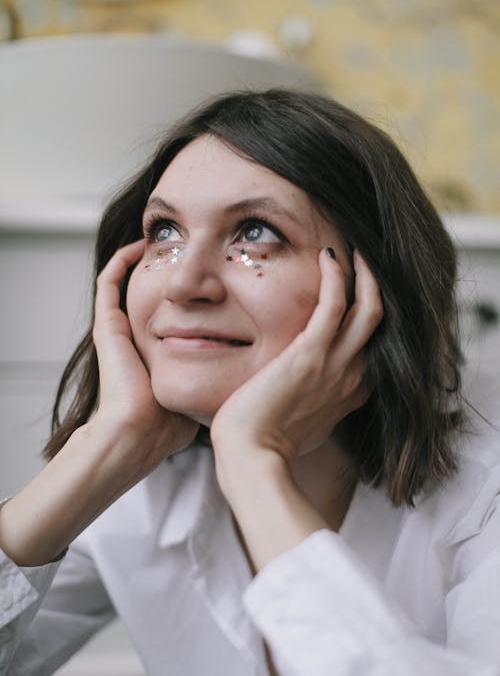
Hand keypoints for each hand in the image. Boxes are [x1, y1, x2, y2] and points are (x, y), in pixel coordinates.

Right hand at [92, 239, 198, 473]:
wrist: (139, 434)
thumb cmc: (172, 425)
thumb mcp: (201, 395)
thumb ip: (221, 382)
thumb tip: (253, 375)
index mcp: (155, 354)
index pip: (168, 315)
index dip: (185, 295)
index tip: (211, 279)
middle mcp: (134, 340)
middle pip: (148, 295)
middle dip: (167, 271)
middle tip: (188, 252)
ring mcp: (117, 332)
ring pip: (125, 284)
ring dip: (143, 261)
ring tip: (165, 241)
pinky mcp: (107, 326)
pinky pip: (108, 282)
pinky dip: (121, 260)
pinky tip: (141, 244)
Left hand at [211, 249, 382, 466]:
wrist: (252, 459)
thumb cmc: (266, 448)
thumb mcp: (300, 427)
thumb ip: (309, 407)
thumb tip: (295, 399)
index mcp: (351, 393)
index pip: (371, 347)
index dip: (367, 318)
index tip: (355, 296)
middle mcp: (353, 377)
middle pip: (378, 323)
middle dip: (375, 288)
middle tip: (364, 262)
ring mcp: (337, 366)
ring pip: (369, 309)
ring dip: (365, 276)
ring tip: (354, 252)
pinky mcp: (312, 354)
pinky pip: (335, 304)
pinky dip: (336, 276)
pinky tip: (327, 256)